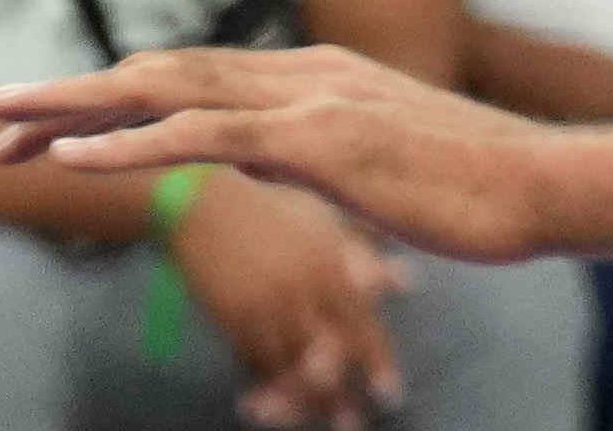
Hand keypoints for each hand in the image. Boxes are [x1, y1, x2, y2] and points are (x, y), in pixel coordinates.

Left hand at [0, 47, 578, 265]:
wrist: (543, 187)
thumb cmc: (473, 189)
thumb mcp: (371, 169)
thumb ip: (310, 155)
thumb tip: (263, 165)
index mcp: (312, 76)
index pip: (190, 78)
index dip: (112, 99)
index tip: (47, 127)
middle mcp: (301, 73)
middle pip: (161, 72)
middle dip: (71, 97)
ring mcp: (309, 99)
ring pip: (166, 91)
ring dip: (76, 109)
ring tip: (5, 125)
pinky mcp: (318, 140)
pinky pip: (203, 138)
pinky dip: (129, 145)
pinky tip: (75, 159)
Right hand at [167, 139, 413, 420]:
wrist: (203, 203)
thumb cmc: (272, 207)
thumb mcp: (324, 220)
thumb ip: (366, 252)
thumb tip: (409, 281)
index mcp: (330, 264)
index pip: (362, 324)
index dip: (377, 362)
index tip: (391, 394)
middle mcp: (301, 289)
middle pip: (329, 353)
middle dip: (343, 395)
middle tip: (354, 425)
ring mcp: (264, 305)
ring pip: (290, 366)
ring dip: (305, 402)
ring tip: (320, 424)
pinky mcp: (230, 317)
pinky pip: (253, 361)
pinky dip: (265, 386)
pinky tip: (270, 408)